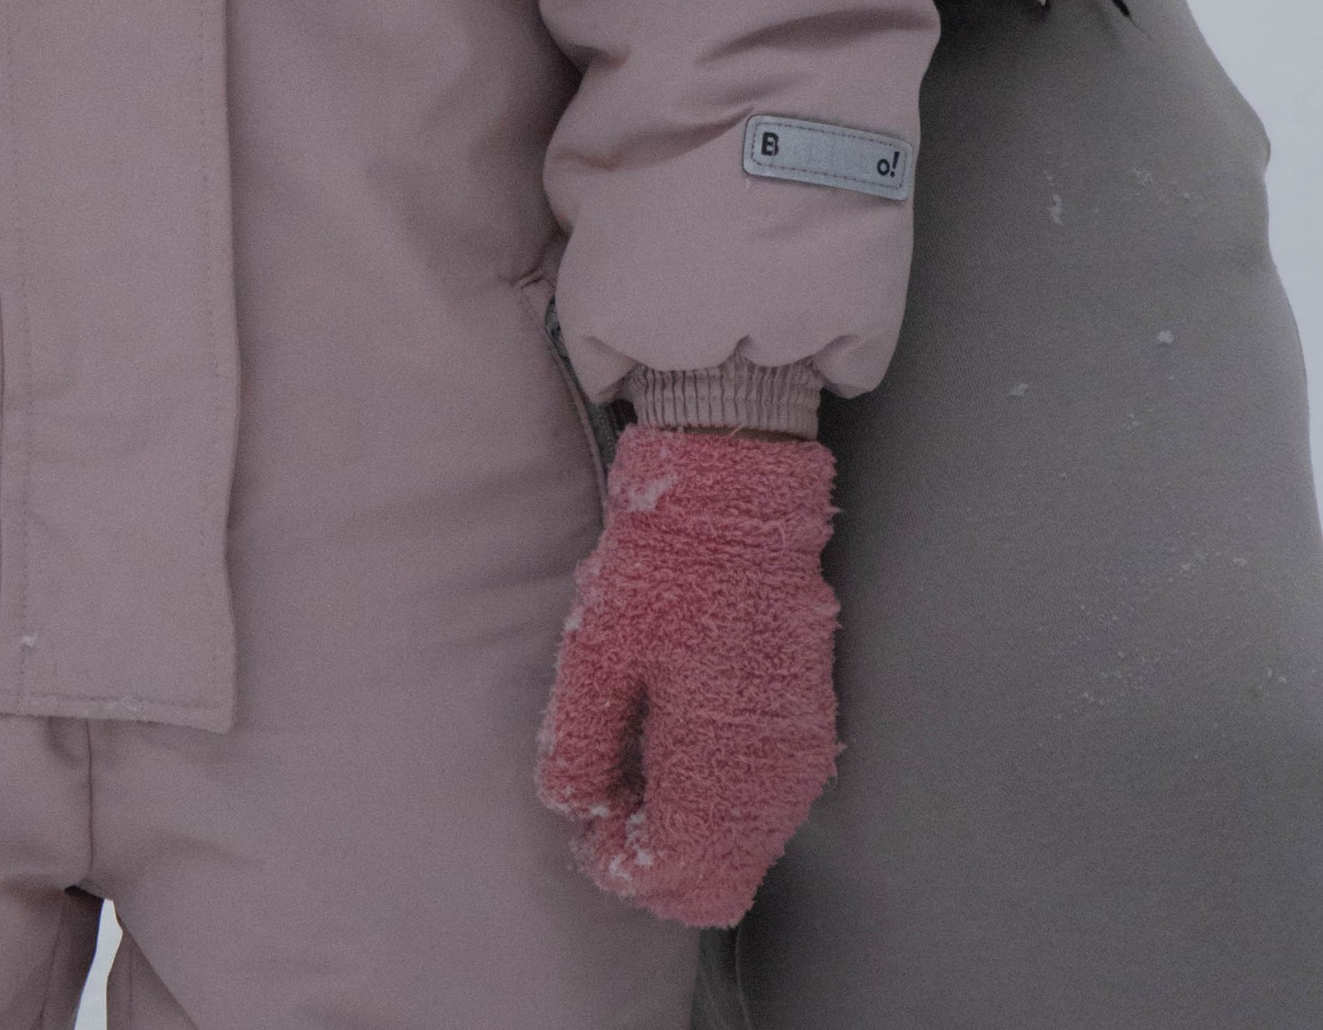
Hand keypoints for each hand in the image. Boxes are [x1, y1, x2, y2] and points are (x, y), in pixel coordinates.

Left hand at [535, 425, 839, 929]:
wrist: (739, 496)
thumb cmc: (667, 567)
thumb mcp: (596, 650)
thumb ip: (579, 743)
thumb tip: (572, 804)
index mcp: (720, 768)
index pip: (680, 879)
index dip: (622, 864)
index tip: (590, 819)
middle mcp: (774, 780)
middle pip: (718, 884)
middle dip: (655, 859)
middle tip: (609, 798)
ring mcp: (800, 754)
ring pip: (743, 850)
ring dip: (688, 831)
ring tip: (638, 762)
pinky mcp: (807, 724)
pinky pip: (763, 806)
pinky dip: (718, 802)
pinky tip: (678, 743)